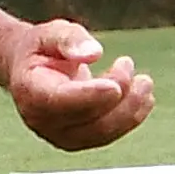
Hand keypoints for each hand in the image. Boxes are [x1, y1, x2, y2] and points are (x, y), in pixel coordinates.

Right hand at [6, 20, 152, 150]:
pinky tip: (143, 97)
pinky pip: (109, 135)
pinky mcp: (78, 140)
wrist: (30, 71)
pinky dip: (131, 117)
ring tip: (144, 81)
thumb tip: (93, 53)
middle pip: (88, 118)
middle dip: (119, 94)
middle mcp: (41, 121)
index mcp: (30, 91)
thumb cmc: (41, 49)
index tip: (114, 85)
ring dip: (131, 107)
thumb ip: (68, 39)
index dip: (88, 96)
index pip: (60, 101)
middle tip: (128, 63)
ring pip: (103, 131)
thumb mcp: (49, 33)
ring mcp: (59, 135)